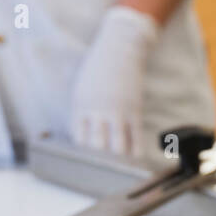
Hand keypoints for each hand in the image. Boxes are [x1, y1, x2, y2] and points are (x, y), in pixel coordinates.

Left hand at [70, 6, 157, 156]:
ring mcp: (118, 111)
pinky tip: (135, 157)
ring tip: (119, 167)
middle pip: (96, 147)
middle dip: (99, 159)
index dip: (83, 151)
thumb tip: (81, 137)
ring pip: (117, 147)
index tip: (87, 158)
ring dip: (118, 159)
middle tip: (103, 168)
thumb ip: (81, 112)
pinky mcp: (134, 110)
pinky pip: (136, 138)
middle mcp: (98, 111)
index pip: (79, 139)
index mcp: (81, 106)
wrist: (120, 47)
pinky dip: (135, 152)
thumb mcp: (81, 88)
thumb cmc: (98, 68)